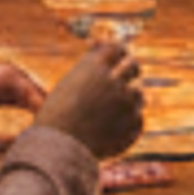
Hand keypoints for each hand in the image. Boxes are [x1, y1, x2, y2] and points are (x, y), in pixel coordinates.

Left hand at [0, 59, 49, 152]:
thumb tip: (18, 147)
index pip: (29, 91)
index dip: (45, 108)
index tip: (55, 126)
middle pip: (30, 85)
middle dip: (47, 101)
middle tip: (62, 121)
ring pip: (23, 86)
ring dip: (36, 100)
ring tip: (52, 118)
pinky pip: (13, 89)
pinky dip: (24, 100)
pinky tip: (34, 113)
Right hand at [33, 41, 145, 159]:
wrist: (58, 147)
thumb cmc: (54, 117)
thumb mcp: (66, 87)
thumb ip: (87, 73)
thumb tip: (99, 56)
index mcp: (93, 67)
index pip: (116, 47)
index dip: (119, 50)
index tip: (120, 54)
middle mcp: (113, 80)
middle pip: (132, 65)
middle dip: (132, 69)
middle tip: (132, 72)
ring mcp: (126, 101)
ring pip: (139, 93)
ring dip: (132, 97)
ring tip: (119, 107)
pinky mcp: (133, 122)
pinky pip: (139, 117)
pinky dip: (131, 121)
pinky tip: (119, 127)